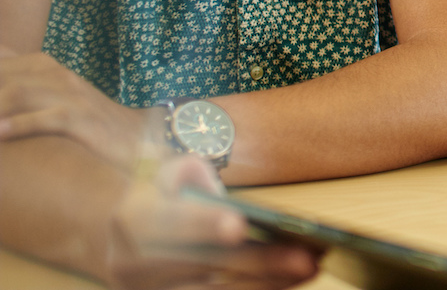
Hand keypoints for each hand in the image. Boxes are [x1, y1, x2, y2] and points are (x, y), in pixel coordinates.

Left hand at [0, 47, 157, 167]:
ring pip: (18, 93)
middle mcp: (55, 75)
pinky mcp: (83, 119)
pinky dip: (21, 125)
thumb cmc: (86, 123)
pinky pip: (49, 118)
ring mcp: (70, 95)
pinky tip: (1, 133)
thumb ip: (19, 86)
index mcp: (43, 67)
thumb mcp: (49, 98)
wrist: (138, 136)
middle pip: (2, 77)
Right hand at [106, 153, 319, 289]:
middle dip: (258, 262)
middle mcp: (132, 265)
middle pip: (204, 266)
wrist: (130, 240)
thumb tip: (213, 191)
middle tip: (305, 257)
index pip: (170, 222)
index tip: (240, 225)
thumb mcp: (169, 174)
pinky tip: (288, 284)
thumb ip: (188, 173)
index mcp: (132, 220)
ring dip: (265, 285)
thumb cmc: (166, 199)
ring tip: (310, 270)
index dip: (204, 224)